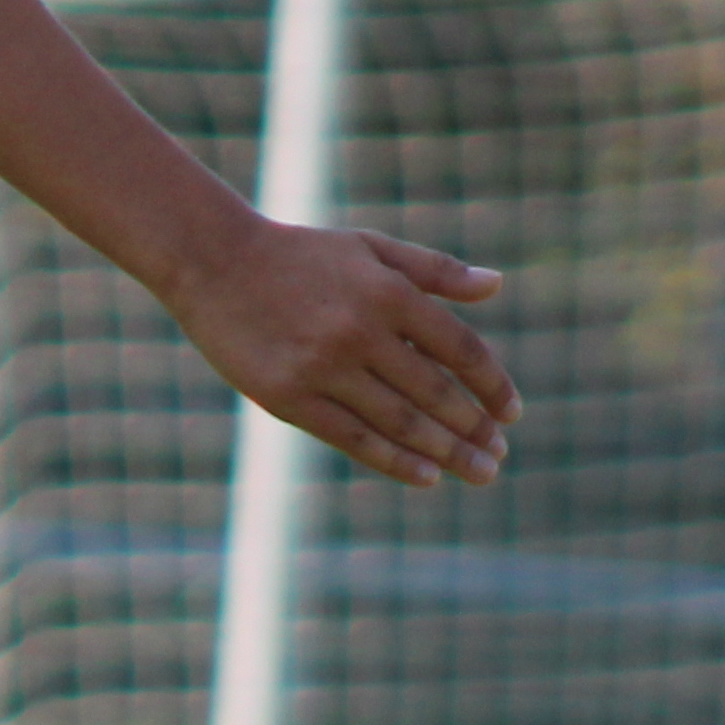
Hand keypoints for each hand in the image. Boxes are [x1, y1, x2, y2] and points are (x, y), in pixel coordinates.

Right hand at [169, 219, 514, 491]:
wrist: (213, 261)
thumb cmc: (299, 255)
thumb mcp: (369, 248)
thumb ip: (435, 269)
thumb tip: (497, 285)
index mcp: (387, 292)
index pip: (458, 349)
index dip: (491, 384)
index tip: (511, 413)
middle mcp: (360, 332)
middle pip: (435, 392)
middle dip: (474, 429)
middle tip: (500, 457)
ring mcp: (323, 367)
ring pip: (399, 420)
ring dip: (446, 452)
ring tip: (479, 473)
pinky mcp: (288, 397)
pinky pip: (352, 437)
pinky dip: (394, 459)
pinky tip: (427, 475)